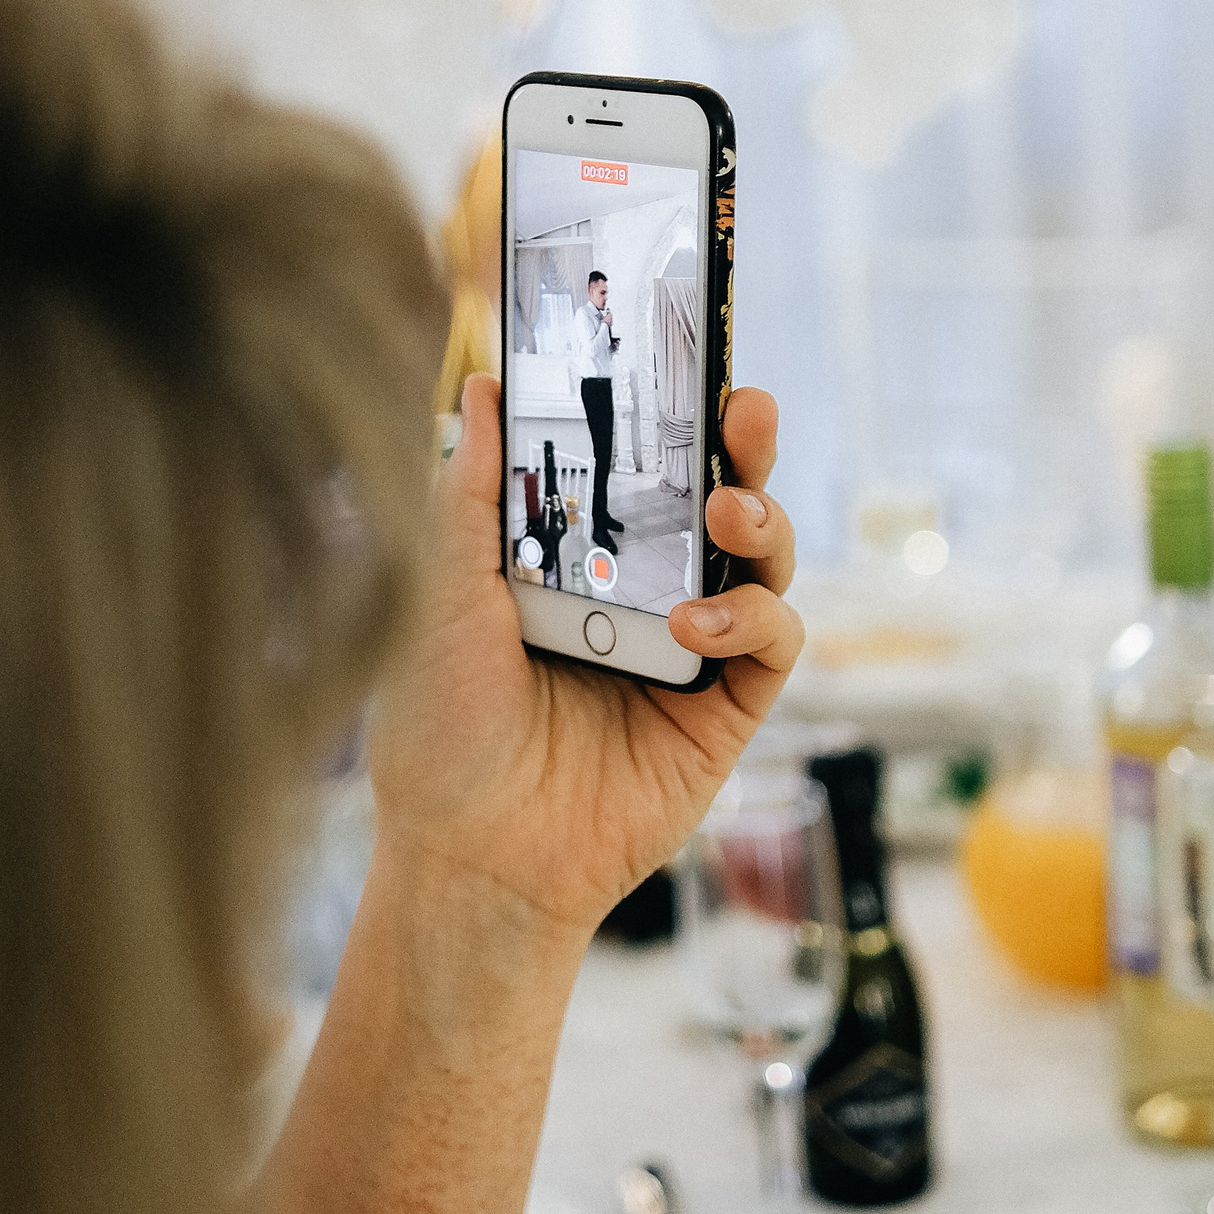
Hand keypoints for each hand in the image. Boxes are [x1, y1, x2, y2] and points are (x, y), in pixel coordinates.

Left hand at [365, 376, 801, 952]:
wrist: (472, 857)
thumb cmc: (442, 731)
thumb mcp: (440, 594)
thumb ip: (471, 492)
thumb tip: (481, 387)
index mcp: (577, 558)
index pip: (639, 466)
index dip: (670, 414)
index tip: (684, 356)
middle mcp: (642, 596)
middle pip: (718, 499)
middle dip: (742, 445)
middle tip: (744, 409)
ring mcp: (690, 654)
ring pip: (762, 563)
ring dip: (760, 522)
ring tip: (727, 512)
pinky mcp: (724, 714)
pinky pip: (773, 646)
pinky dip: (752, 622)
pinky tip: (697, 629)